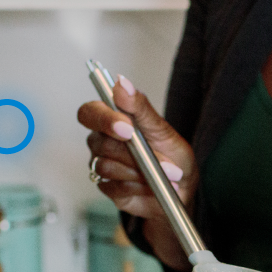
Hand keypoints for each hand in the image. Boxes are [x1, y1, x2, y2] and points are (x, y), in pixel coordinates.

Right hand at [78, 76, 196, 261]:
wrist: (182, 188)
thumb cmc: (172, 155)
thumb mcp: (162, 129)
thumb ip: (140, 107)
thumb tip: (122, 83)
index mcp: (111, 120)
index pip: (89, 113)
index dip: (104, 120)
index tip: (127, 128)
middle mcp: (101, 142)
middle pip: (100, 143)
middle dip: (134, 153)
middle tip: (159, 158)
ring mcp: (102, 165)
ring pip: (106, 167)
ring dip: (139, 172)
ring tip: (165, 174)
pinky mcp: (108, 188)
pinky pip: (115, 187)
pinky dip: (139, 187)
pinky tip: (152, 185)